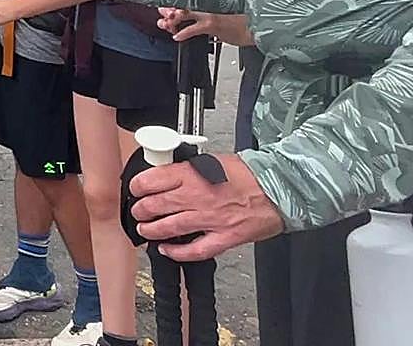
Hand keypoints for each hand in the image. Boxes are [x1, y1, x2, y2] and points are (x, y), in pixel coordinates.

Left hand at [130, 153, 283, 260]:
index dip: (137, 186)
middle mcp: (197, 196)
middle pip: (155, 205)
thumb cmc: (248, 173)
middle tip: (138, 211)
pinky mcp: (224, 237)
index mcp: (192, 174)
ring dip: (152, 230)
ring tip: (145, 229)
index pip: (152, 180)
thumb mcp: (211, 161)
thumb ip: (188, 170)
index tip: (135, 189)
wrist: (279, 187)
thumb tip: (167, 174)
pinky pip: (195, 250)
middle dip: (140, 210)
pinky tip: (166, 250)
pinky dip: (177, 252)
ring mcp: (210, 219)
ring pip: (169, 227)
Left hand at [157, 9, 254, 46]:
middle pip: (183, 7)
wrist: (258, 27)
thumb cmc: (244, 24)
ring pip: (184, 15)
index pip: (188, 3)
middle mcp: (208, 6)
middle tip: (162, 18)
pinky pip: (194, 28)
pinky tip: (177, 36)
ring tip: (166, 26)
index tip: (165, 9)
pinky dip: (183, 33)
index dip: (174, 6)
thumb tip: (196, 29)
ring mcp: (210, 14)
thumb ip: (209, 23)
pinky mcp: (214, 24)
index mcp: (210, 4)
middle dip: (169, 12)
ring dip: (172, 21)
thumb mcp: (224, 21)